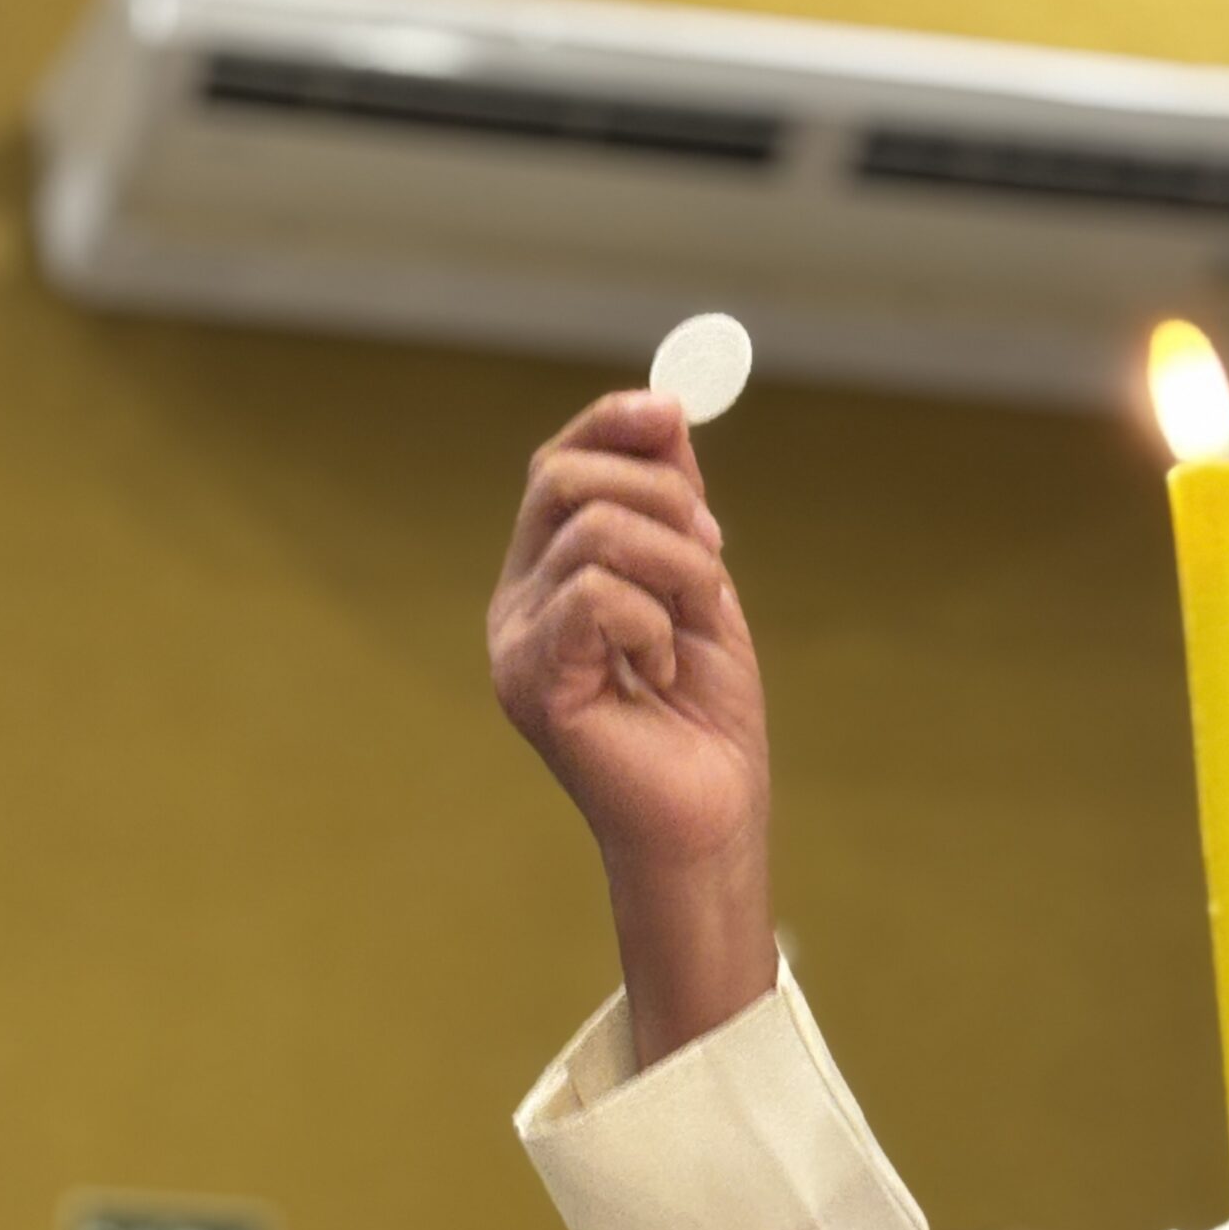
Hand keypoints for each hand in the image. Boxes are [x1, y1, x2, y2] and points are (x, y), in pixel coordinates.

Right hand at [490, 390, 776, 1063]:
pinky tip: (661, 673)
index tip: (675, 411)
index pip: (559, 464)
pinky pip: (595, 595)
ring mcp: (516, 645)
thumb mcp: (698, 586)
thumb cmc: (704, 718)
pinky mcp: (532, 684)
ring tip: (692, 629)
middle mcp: (517, 605)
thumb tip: (667, 411)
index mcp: (549, 577)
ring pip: (592, 532)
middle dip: (660, 495)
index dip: (612, 424)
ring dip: (675, 566)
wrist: (712, 818)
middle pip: (562, 478)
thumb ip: (676, 505)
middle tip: (712, 552)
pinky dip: (653, 622)